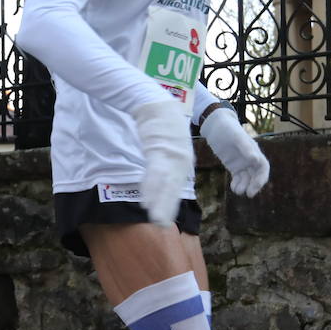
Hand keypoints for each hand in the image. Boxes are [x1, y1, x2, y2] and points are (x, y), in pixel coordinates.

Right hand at [132, 98, 193, 225]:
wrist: (158, 104)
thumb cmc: (161, 125)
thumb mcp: (170, 144)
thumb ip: (167, 161)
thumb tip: (164, 176)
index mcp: (183, 160)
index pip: (177, 186)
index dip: (170, 203)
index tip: (166, 219)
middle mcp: (180, 160)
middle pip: (173, 188)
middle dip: (167, 207)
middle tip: (162, 225)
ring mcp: (170, 156)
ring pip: (164, 184)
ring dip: (159, 202)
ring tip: (155, 218)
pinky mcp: (158, 150)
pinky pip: (154, 172)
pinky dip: (150, 187)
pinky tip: (147, 200)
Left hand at [201, 107, 269, 196]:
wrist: (216, 126)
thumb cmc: (228, 129)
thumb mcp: (236, 137)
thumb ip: (246, 148)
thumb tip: (255, 159)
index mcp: (254, 152)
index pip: (263, 167)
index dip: (262, 178)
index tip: (257, 186)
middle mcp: (250, 159)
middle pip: (256, 176)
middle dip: (254, 186)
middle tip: (248, 194)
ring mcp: (242, 163)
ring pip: (247, 178)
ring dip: (244, 186)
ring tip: (237, 190)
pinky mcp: (233, 166)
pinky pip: (238, 178)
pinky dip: (237, 184)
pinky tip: (233, 187)